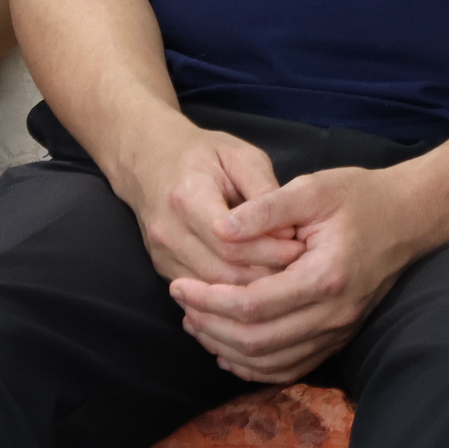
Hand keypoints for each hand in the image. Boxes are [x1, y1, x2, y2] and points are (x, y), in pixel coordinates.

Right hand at [112, 121, 309, 288]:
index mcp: (188, 197)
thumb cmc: (202, 154)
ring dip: (250, 290)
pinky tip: (256, 286)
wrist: (149, 159)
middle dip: (265, 275)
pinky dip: (229, 294)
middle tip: (298, 270)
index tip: (299, 246)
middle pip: (223, 273)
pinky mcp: (162, 267)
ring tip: (283, 280)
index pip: (232, 242)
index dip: (270, 249)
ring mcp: (162, 253)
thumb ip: (264, 191)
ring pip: (212, 289)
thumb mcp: (240, 156)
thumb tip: (288, 229)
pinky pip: (200, 294)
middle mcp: (170, 231)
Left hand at [171, 164, 428, 384]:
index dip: (210, 299)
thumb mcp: (312, 188)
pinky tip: (228, 348)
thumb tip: (219, 228)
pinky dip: (255, 366)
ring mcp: (339, 330)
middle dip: (211, 326)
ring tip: (196, 321)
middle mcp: (334, 313)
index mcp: (325, 276)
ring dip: (227, 348)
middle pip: (258, 341)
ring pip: (271, 362)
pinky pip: (291, 366)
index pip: (254, 304)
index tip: (181, 284)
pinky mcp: (339, 335)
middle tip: (182, 302)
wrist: (410, 216)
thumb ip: (265, 207)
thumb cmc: (360, 196)